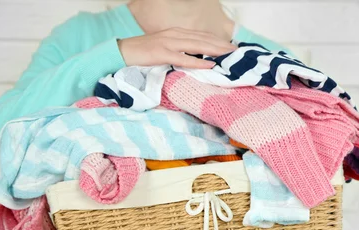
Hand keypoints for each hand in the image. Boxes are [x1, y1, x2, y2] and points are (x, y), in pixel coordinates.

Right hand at [118, 27, 236, 67]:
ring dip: (215, 50)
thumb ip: (180, 51)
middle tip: (238, 52)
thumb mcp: (165, 50)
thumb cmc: (143, 54)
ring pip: (197, 46)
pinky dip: (197, 62)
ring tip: (229, 56)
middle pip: (204, 39)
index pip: (202, 36)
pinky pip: (183, 58)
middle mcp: (175, 35)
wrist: (120, 52)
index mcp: (177, 34)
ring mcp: (168, 43)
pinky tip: (209, 65)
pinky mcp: (161, 53)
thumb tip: (198, 60)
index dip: (219, 41)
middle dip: (222, 45)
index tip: (233, 48)